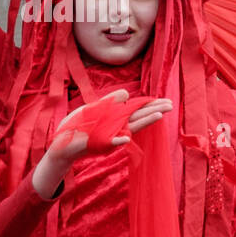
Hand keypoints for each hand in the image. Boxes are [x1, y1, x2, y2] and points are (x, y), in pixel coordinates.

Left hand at [30, 90, 172, 198]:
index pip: (137, 109)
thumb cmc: (80, 126)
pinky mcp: (98, 143)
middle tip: (171, 106)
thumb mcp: (95, 109)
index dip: (150, 104)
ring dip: (144, 122)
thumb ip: (111, 102)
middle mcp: (116, 126)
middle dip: (154, 110)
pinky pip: (110, 143)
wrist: (64, 143)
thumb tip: (127, 93)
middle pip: (139, 116)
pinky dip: (118, 140)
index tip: (166, 101)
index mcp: (116, 117)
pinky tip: (127, 138)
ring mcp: (110, 135)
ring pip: (130, 127)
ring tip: (159, 116)